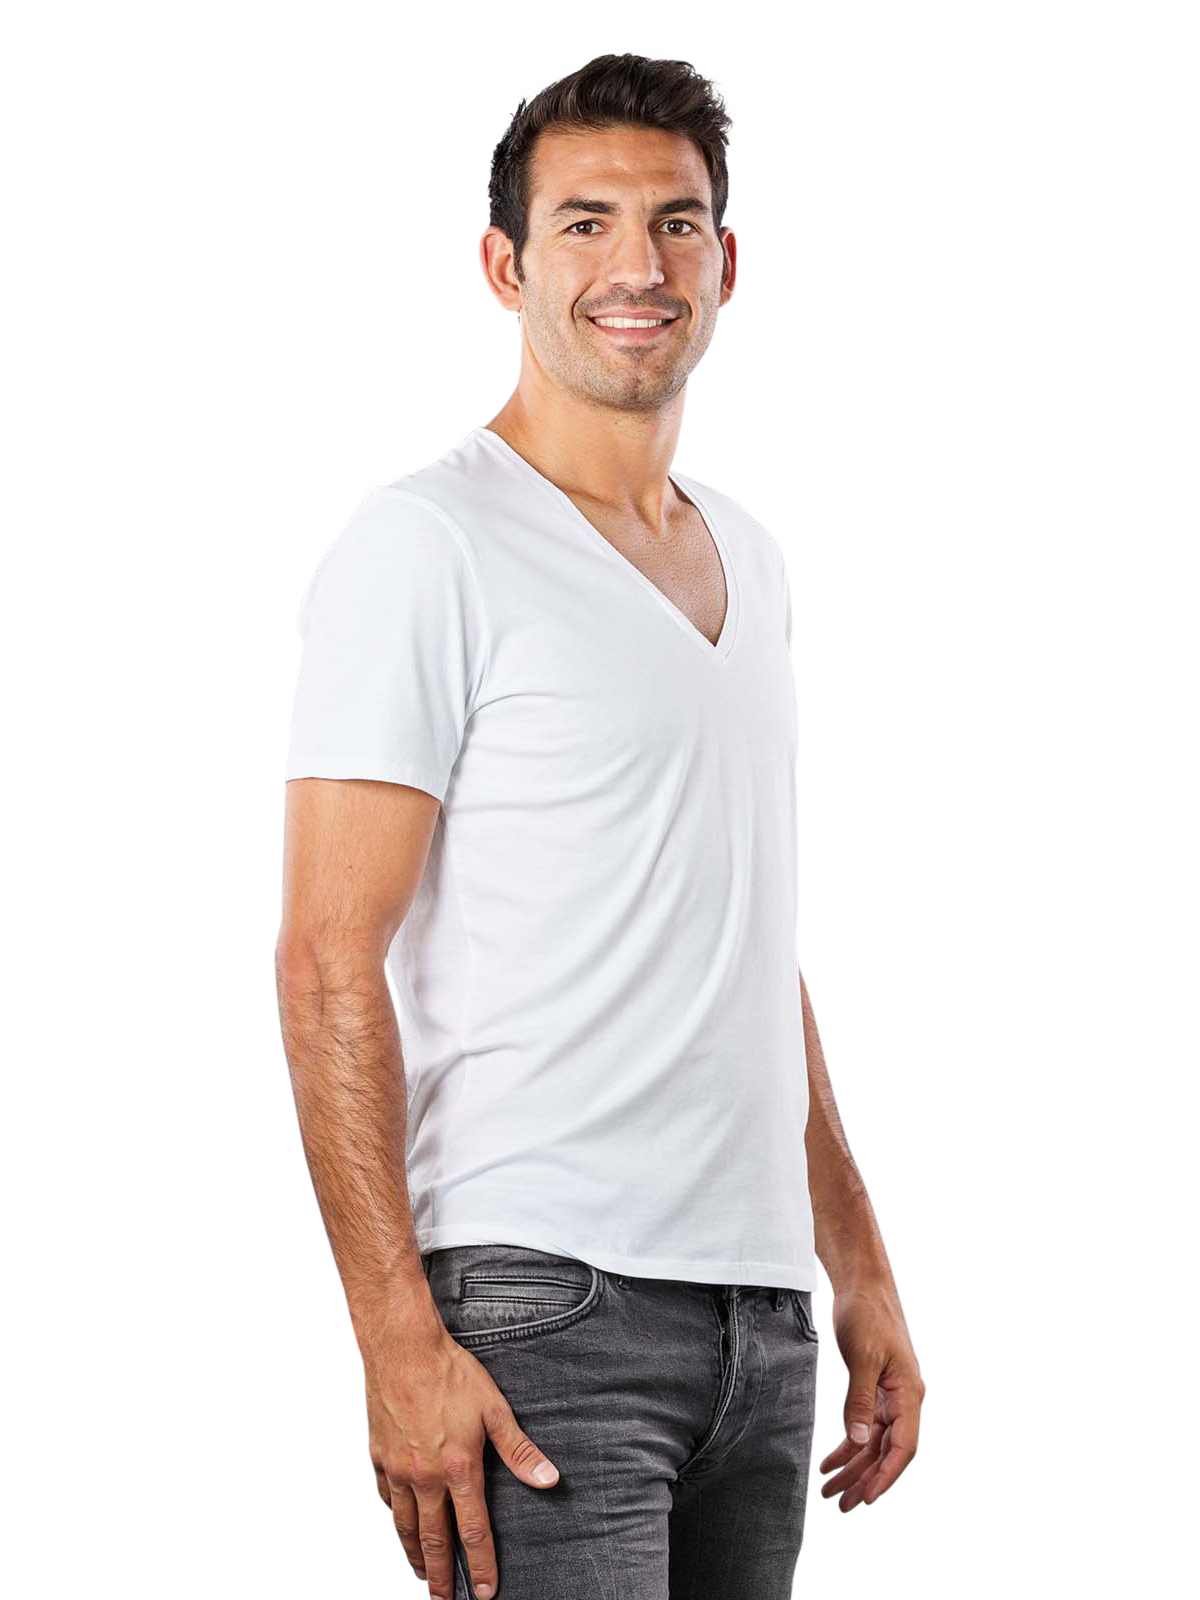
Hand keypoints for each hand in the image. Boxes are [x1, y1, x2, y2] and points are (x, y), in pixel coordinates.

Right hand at [360, 1309, 559, 1599]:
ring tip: (422, 1573)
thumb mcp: (494, 1409)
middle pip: (434, 1540)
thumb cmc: (450, 1373)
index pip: (473, 1530)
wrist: (403, 1349)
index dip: (481, 1564)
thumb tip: (548, 1479)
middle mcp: (426, 1477)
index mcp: (459, 1468)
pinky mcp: (379, 1456)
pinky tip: (401, 1523)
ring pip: (405, 1526)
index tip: (485, 1590)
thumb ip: (520, 1451)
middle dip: (442, 1576)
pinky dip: (396, 1517)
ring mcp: (399, 1469)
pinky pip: (388, 1498)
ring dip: (415, 1554)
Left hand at [817, 1280, 925, 1512]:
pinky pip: (865, 1428)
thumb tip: (860, 1441)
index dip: (886, 1476)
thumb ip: (859, 1400)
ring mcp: (890, 1397)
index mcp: (909, 1394)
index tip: (867, 1499)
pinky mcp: (874, 1391)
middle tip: (840, 1503)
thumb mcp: (862, 1357)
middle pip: (887, 1452)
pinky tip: (832, 1462)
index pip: (903, 1447)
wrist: (863, 1287)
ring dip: (854, 1468)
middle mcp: (904, 1400)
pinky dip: (849, 1446)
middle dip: (864, 1480)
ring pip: (874, 1444)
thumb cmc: (868, 1314)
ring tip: (830, 1489)